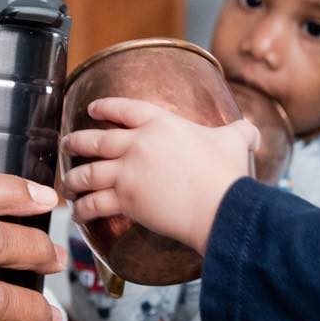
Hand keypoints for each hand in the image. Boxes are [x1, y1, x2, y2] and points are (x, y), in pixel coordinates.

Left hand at [62, 97, 258, 252]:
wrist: (220, 206)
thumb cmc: (227, 174)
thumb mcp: (235, 141)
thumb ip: (240, 133)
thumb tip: (252, 133)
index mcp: (161, 123)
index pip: (125, 109)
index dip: (106, 108)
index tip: (92, 109)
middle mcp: (138, 143)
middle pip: (96, 140)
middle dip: (77, 143)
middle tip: (67, 145)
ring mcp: (129, 171)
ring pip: (89, 172)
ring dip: (75, 179)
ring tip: (68, 185)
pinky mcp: (126, 199)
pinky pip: (95, 203)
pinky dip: (83, 209)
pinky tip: (78, 213)